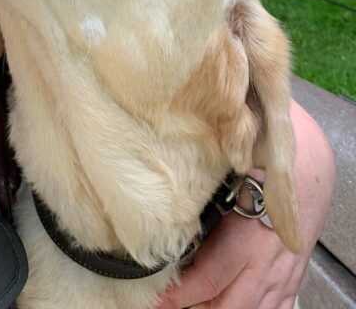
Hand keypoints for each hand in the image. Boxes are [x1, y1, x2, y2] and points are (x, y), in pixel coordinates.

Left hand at [156, 100, 334, 308]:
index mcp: (245, 240)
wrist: (305, 169)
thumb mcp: (227, 186)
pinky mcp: (292, 280)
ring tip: (197, 303)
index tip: (158, 299)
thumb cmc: (260, 170)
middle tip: (170, 303)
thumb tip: (169, 222)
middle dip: (196, 308)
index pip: (207, 281)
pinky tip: (232, 303)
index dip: (178, 296)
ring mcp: (282, 277)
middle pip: (226, 307)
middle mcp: (265, 266)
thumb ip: (203, 209)